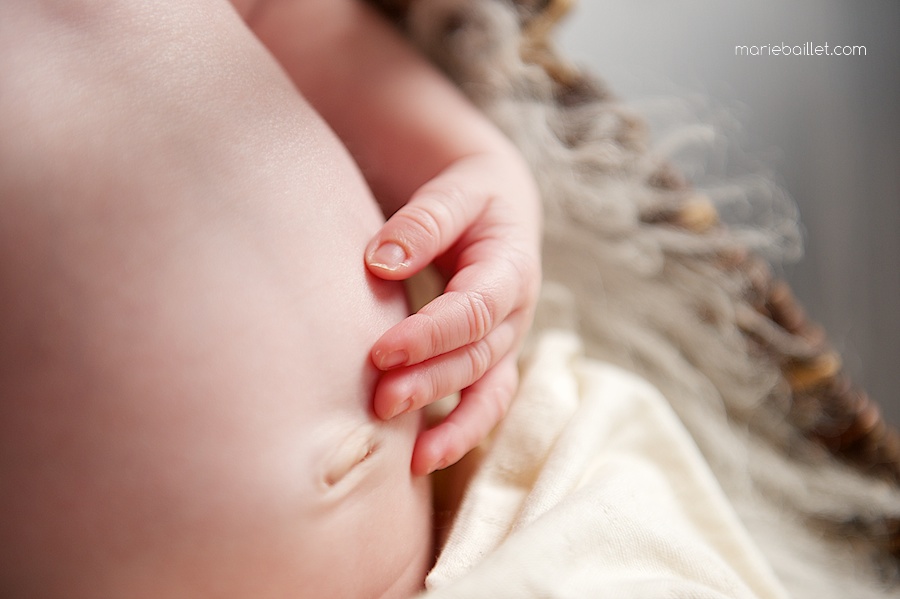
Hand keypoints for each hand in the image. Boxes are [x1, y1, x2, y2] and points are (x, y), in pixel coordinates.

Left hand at [365, 149, 541, 475]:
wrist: (496, 207)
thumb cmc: (470, 196)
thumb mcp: (453, 192)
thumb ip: (423, 222)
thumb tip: (380, 261)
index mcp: (511, 266)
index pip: (476, 310)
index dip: (432, 335)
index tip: (382, 352)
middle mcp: (517, 311)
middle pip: (479, 357)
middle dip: (432, 383)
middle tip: (380, 401)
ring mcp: (508, 341)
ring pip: (487, 390)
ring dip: (449, 421)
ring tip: (407, 454)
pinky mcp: (493, 360)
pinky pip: (486, 405)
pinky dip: (461, 434)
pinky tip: (422, 461)